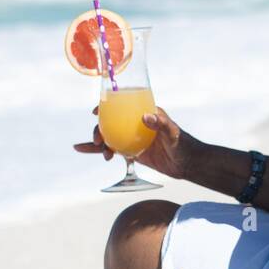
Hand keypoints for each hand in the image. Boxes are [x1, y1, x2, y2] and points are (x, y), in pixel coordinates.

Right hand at [73, 104, 192, 180]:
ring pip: (108, 135)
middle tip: (98, 140)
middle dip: (99, 128)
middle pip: (110, 121)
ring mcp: (132, 137)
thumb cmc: (183, 144)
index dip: (106, 105)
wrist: (187, 164)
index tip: (95, 112)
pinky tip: (81, 149)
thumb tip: (145, 116)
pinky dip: (97, 150)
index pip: (122, 104)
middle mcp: (135, 123)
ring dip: (98, 140)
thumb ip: (160, 123)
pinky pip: (111, 149)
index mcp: (145, 112)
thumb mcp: (172, 132)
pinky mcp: (131, 151)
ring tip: (98, 149)